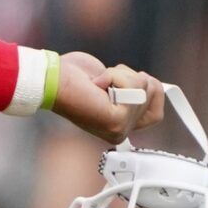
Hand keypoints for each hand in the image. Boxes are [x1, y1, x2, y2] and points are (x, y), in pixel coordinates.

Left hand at [51, 51, 165, 144]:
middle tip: (105, 80)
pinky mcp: (117, 121)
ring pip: (145, 88)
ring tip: (98, 83)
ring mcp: (120, 129)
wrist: (50, 79)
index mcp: (119, 126)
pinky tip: (97, 85)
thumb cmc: (72, 77)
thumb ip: (132, 89)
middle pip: (154, 95)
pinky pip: (134, 88)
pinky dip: (115, 76)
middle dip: (131, 76)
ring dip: (120, 75)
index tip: (135, 79)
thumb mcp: (110, 82)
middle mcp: (121, 132)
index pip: (157, 113)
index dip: (152, 91)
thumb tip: (154, 86)